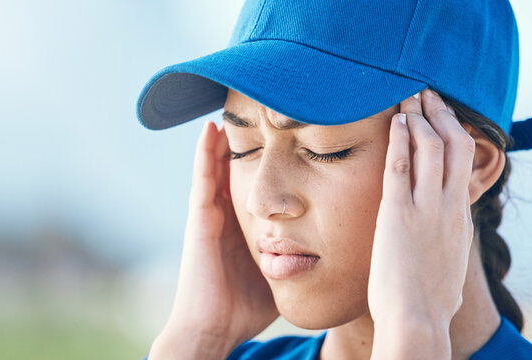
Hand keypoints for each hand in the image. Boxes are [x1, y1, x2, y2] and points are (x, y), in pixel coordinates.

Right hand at [150, 121, 277, 358]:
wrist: (215, 326)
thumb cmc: (246, 306)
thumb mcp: (282, 272)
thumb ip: (300, 256)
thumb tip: (331, 248)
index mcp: (244, 223)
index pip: (257, 179)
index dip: (268, 154)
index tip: (285, 129)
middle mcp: (227, 213)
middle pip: (238, 165)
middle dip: (248, 137)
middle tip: (260, 103)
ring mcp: (211, 214)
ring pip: (218, 165)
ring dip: (225, 136)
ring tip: (233, 102)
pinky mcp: (200, 218)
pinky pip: (203, 179)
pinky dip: (205, 154)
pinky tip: (210, 129)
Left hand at [368, 90, 475, 356]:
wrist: (418, 318)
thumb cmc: (428, 301)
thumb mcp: (449, 266)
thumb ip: (448, 246)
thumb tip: (449, 246)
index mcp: (460, 217)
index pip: (462, 165)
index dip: (453, 135)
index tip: (441, 117)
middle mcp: (448, 206)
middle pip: (454, 146)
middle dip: (440, 115)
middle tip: (426, 95)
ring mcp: (426, 208)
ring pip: (430, 148)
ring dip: (418, 118)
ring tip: (407, 97)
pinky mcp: (399, 213)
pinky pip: (400, 166)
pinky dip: (399, 140)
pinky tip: (394, 122)